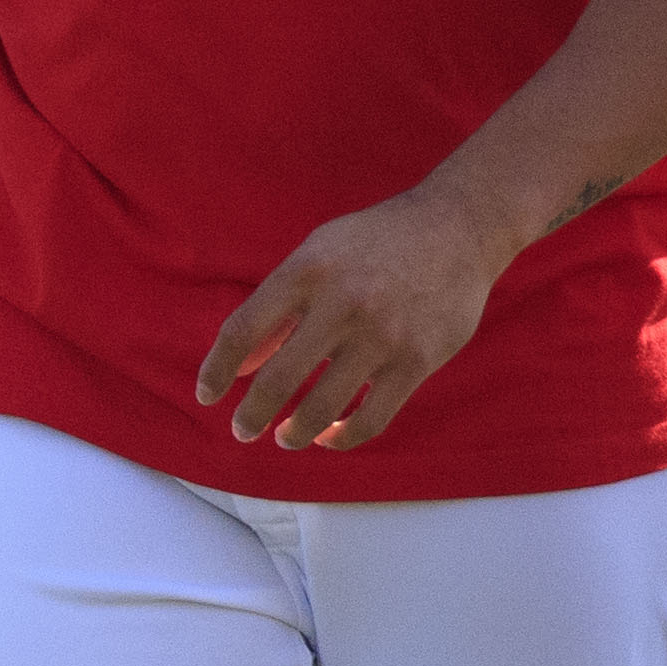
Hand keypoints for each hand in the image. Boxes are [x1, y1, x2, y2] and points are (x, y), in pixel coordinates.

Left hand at [197, 187, 535, 450]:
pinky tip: (329, 436)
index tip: (207, 396)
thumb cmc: (375, 244)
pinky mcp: (418, 359)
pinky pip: (371, 418)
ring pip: (322, 407)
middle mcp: (342, 303)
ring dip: (293, 433)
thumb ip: (277, 310)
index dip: (216, 371)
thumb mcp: (316, 256)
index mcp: (306, 272)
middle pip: (277, 379)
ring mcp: (382, 334)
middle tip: (242, 430)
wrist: (459, 227)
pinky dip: (343, 437)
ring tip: (285, 438)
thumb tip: (239, 370)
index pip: (242, 331)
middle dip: (250, 416)